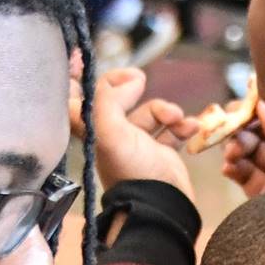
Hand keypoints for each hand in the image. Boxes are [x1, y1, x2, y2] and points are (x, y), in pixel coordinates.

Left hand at [71, 61, 198, 195]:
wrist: (163, 206)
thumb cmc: (132, 172)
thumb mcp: (110, 132)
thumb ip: (109, 99)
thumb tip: (131, 80)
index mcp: (93, 132)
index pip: (76, 100)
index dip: (74, 78)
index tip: (79, 57)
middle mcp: (112, 137)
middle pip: (117, 100)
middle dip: (131, 88)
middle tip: (140, 79)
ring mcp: (137, 146)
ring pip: (149, 112)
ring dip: (166, 110)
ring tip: (177, 117)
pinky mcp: (160, 154)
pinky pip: (171, 129)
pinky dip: (182, 126)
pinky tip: (191, 127)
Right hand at [221, 101, 264, 196]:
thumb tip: (260, 104)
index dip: (251, 112)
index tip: (239, 106)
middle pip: (255, 137)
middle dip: (239, 132)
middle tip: (232, 130)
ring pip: (246, 156)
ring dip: (234, 150)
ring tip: (232, 152)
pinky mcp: (264, 196)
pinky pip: (244, 179)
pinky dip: (234, 170)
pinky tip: (229, 166)